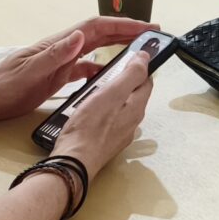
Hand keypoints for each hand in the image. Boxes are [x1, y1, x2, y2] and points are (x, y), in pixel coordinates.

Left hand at [0, 17, 152, 122]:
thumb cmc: (1, 86)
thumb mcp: (28, 72)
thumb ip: (54, 55)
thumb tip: (79, 36)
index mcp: (58, 45)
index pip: (96, 28)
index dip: (122, 25)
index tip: (145, 27)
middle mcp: (62, 49)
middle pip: (100, 34)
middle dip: (127, 32)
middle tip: (152, 35)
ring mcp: (60, 62)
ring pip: (95, 49)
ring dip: (117, 48)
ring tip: (138, 53)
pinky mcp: (56, 76)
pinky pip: (85, 68)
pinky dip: (100, 69)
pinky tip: (109, 77)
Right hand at [45, 42, 157, 171]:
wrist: (72, 163)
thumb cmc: (90, 126)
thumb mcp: (111, 93)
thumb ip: (130, 75)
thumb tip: (146, 57)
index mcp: (136, 108)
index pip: (146, 81)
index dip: (138, 67)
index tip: (124, 59)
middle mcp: (132, 122)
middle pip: (132, 95)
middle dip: (121, 82)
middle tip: (103, 74)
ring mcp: (119, 135)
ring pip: (119, 108)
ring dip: (109, 97)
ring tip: (92, 90)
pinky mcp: (104, 144)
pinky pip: (107, 121)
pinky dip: (101, 111)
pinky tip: (87, 111)